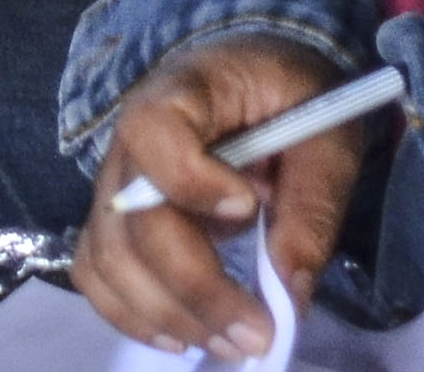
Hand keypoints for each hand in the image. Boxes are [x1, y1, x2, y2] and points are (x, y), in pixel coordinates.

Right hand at [73, 38, 368, 348]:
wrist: (264, 81)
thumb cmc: (295, 97)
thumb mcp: (327, 135)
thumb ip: (312, 205)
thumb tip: (288, 294)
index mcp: (184, 91)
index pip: (152, 129)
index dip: (188, 178)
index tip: (248, 209)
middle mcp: (133, 138)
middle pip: (133, 219)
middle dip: (195, 286)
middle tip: (256, 334)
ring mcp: (119, 181)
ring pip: (110, 257)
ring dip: (166, 312)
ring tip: (229, 343)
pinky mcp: (118, 219)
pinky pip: (97, 271)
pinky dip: (129, 313)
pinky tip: (180, 336)